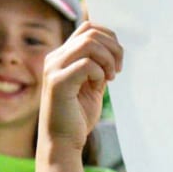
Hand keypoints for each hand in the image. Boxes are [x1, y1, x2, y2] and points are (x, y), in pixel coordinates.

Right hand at [39, 23, 120, 153]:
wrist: (63, 143)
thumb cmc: (77, 117)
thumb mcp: (93, 85)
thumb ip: (99, 66)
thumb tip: (115, 48)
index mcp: (61, 56)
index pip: (87, 28)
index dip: (109, 37)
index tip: (118, 61)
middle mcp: (54, 58)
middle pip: (91, 33)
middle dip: (113, 48)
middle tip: (118, 70)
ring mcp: (54, 68)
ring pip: (89, 43)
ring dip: (108, 59)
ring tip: (110, 78)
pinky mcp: (58, 82)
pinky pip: (86, 64)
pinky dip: (99, 73)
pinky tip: (99, 86)